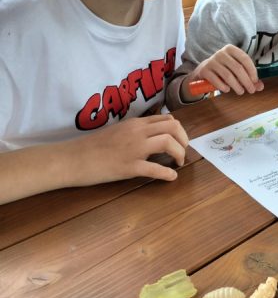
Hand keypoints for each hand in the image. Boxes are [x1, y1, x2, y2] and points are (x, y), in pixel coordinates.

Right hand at [73, 114, 188, 183]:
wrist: (73, 158)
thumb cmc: (93, 147)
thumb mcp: (118, 131)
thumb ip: (135, 132)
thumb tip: (152, 136)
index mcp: (135, 123)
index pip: (167, 119)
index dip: (179, 130)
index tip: (180, 140)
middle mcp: (138, 132)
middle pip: (173, 128)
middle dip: (184, 140)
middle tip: (183, 151)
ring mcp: (134, 149)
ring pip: (168, 143)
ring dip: (179, 153)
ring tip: (179, 162)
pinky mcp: (129, 167)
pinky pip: (155, 168)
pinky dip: (168, 173)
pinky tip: (172, 177)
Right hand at [183, 44, 263, 96]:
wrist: (203, 71)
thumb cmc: (224, 70)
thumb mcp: (236, 71)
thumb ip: (249, 78)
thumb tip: (260, 87)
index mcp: (231, 49)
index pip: (245, 59)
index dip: (252, 71)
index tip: (255, 81)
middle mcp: (221, 53)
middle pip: (237, 68)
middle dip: (246, 81)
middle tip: (251, 90)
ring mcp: (211, 61)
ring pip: (228, 75)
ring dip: (236, 86)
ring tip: (240, 92)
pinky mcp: (204, 70)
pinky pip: (216, 80)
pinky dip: (223, 87)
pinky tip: (227, 90)